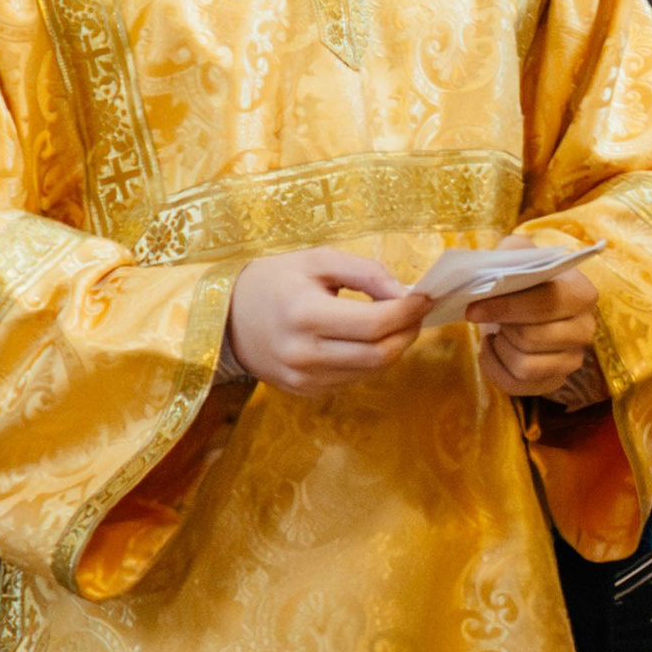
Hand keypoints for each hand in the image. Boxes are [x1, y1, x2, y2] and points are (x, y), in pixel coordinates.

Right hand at [226, 249, 425, 396]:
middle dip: (407, 332)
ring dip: (393, 347)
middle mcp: (303, 353)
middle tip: (415, 312)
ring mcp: (303, 378)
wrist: (228, 317)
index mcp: (304, 313)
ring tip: (392, 322)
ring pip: (372, 371)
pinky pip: (354, 379)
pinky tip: (363, 339)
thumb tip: (405, 292)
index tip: (423, 296)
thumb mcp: (318, 260)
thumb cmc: (276, 281)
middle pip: (380, 354)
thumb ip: (365, 271)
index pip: (374, 323)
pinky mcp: (305, 391)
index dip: (408, 311)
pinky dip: (369, 360)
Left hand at [470, 263, 598, 398]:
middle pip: (532, 338)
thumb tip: (487, 270)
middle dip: (502, 327)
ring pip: (524, 366)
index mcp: (582, 293)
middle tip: (487, 316)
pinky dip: (494, 367)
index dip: (506, 307)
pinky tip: (493, 348)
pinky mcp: (555, 381)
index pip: (546, 304)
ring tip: (497, 332)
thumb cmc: (521, 279)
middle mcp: (585, 329)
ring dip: (499, 349)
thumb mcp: (517, 255)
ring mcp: (572, 359)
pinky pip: (516, 385)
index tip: (473, 308)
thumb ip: (508, 254)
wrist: (526, 302)